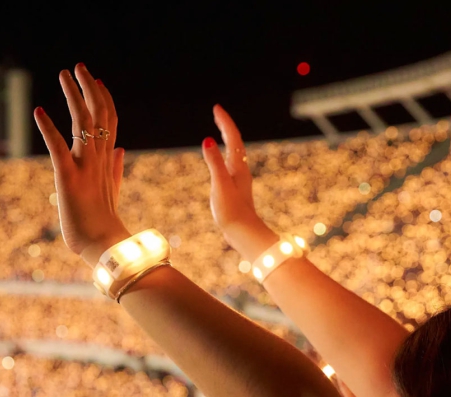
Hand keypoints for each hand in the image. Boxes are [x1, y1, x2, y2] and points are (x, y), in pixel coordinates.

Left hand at [34, 63, 129, 266]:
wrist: (104, 248)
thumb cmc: (104, 225)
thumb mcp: (111, 191)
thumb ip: (116, 169)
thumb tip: (121, 150)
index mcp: (108, 162)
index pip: (110, 122)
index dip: (104, 99)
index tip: (97, 81)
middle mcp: (99, 159)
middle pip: (99, 115)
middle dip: (89, 89)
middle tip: (79, 67)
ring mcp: (85, 167)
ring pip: (83, 123)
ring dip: (73, 97)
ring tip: (64, 75)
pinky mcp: (69, 178)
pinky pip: (59, 148)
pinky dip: (48, 129)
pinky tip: (38, 111)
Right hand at [201, 105, 276, 258]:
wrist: (243, 233)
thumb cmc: (232, 211)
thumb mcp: (219, 184)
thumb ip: (213, 162)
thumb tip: (207, 139)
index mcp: (238, 167)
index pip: (232, 137)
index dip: (224, 121)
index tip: (216, 108)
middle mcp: (241, 170)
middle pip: (235, 142)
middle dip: (226, 125)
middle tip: (217, 112)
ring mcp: (239, 179)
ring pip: (234, 152)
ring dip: (227, 138)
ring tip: (220, 128)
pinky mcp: (235, 188)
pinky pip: (231, 163)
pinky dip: (225, 153)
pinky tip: (221, 159)